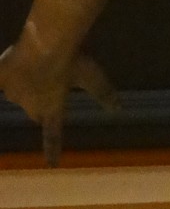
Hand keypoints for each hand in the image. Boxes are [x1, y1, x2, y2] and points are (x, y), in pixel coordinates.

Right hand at [0, 37, 117, 166]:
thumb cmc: (73, 63)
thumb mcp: (94, 77)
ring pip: (17, 95)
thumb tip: (118, 109)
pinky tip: (4, 74)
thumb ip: (103, 94)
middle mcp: (31, 105)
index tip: (52, 164)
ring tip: (35, 68)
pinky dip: (0, 80)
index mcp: (52, 109)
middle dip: (41, 106)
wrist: (45, 44)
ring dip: (25, 87)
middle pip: (35, 112)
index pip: (52, 135)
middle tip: (50, 87)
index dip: (53, 150)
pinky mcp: (1, 76)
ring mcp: (14, 91)